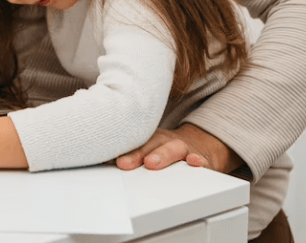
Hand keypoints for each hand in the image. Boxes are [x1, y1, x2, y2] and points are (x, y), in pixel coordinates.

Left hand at [115, 124, 243, 173]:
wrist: (201, 146)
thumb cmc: (167, 150)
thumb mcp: (148, 150)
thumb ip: (129, 156)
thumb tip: (102, 163)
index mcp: (151, 140)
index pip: (136, 145)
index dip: (123, 152)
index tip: (112, 161)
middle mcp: (167, 142)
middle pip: (152, 145)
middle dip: (138, 153)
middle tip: (125, 163)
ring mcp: (185, 150)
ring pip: (174, 149)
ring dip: (162, 155)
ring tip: (151, 163)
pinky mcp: (203, 160)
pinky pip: (202, 161)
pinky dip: (199, 161)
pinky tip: (194, 162)